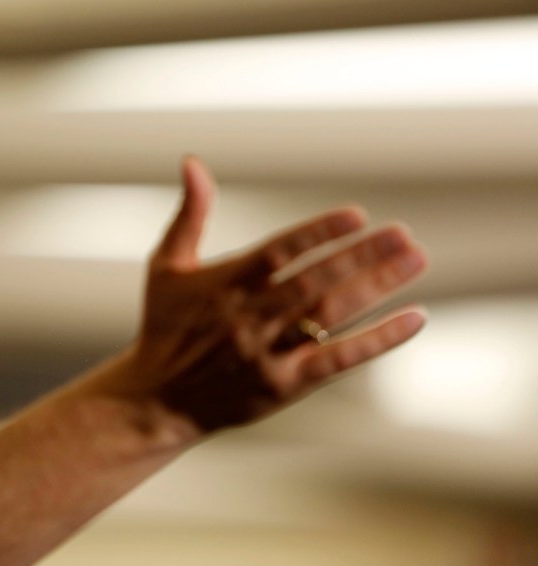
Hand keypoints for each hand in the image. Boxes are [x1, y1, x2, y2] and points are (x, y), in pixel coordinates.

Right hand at [132, 156, 427, 433]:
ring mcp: (266, 353)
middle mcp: (246, 317)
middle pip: (312, 282)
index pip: (277, 252)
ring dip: (376, 287)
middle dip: (360, 256)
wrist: (155, 400)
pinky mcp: (282, 386)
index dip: (317, 233)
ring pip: (329, 315)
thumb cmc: (164, 327)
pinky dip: (377, 340)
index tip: (357, 215)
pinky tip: (413, 318)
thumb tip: (192, 161)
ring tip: (414, 260)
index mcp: (222, 284)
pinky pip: (336, 361)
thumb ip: (188, 215)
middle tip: (403, 234)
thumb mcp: (165, 267)